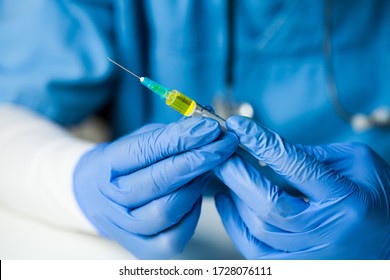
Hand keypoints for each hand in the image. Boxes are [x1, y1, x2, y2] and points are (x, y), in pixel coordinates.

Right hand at [73, 117, 237, 258]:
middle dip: (198, 160)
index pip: (145, 151)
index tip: (210, 127)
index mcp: (105, 165)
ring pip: (167, 211)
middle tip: (224, 144)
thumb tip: (207, 124)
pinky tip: (195, 196)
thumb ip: (169, 134)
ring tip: (210, 168)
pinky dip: (191, 215)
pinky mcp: (141, 249)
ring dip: (196, 186)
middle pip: (158, 182)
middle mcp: (109, 199)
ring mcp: (123, 228)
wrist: (97, 197)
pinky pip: (174, 237)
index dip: (182, 138)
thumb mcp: (139, 140)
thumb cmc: (125, 165)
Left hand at [214, 116, 389, 258]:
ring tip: (226, 173)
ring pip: (258, 227)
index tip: (238, 126)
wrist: (388, 244)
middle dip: (236, 174)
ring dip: (234, 197)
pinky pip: (255, 251)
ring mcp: (311, 254)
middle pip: (267, 204)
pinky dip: (234, 224)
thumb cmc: (375, 198)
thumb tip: (268, 149)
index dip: (261, 143)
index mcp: (346, 199)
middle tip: (221, 153)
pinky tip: (226, 201)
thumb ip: (314, 155)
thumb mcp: (358, 164)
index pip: (295, 166)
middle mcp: (327, 231)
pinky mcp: (298, 267)